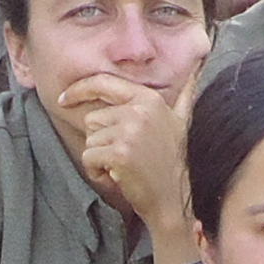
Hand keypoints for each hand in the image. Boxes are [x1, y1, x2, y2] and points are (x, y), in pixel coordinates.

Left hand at [52, 69, 198, 240]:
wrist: (173, 201)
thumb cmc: (170, 164)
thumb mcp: (181, 122)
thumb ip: (185, 93)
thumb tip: (199, 62)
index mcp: (150, 99)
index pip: (103, 83)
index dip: (79, 90)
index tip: (63, 99)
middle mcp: (140, 110)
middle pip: (92, 118)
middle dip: (101, 140)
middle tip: (125, 155)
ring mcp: (130, 131)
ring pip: (89, 140)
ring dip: (100, 158)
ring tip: (124, 166)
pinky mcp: (119, 153)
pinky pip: (88, 157)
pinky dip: (97, 172)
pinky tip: (118, 177)